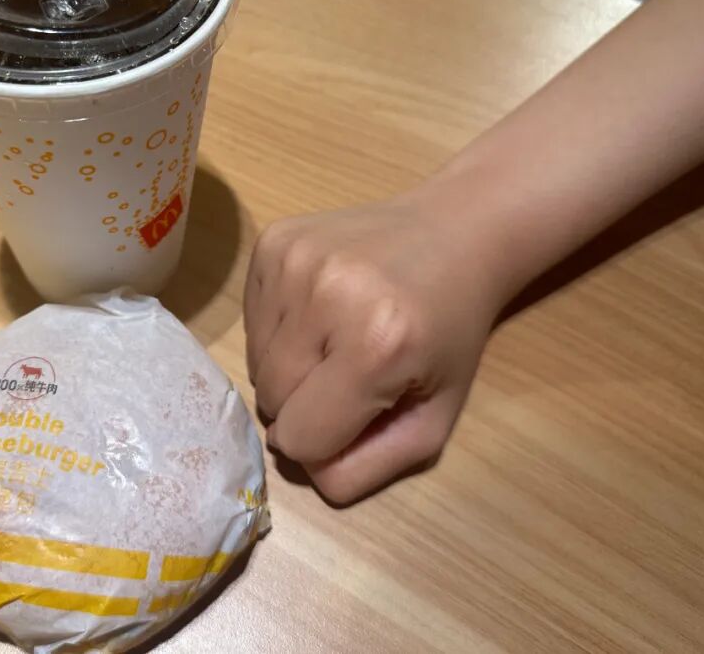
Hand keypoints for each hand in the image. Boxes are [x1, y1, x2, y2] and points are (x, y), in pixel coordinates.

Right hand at [244, 188, 505, 503]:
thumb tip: (303, 469)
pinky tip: (320, 308)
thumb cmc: (448, 334)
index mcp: (376, 347)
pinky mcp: (271, 240)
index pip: (299, 438)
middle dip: (305, 404)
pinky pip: (249, 320)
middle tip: (349, 375)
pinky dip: (277, 329)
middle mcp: (326, 295)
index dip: (325, 441)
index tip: (357, 413)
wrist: (454, 234)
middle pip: (269, 400)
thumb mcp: (432, 420)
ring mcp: (293, 261)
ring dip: (288, 367)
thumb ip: (368, 467)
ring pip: (253, 362)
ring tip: (336, 337)